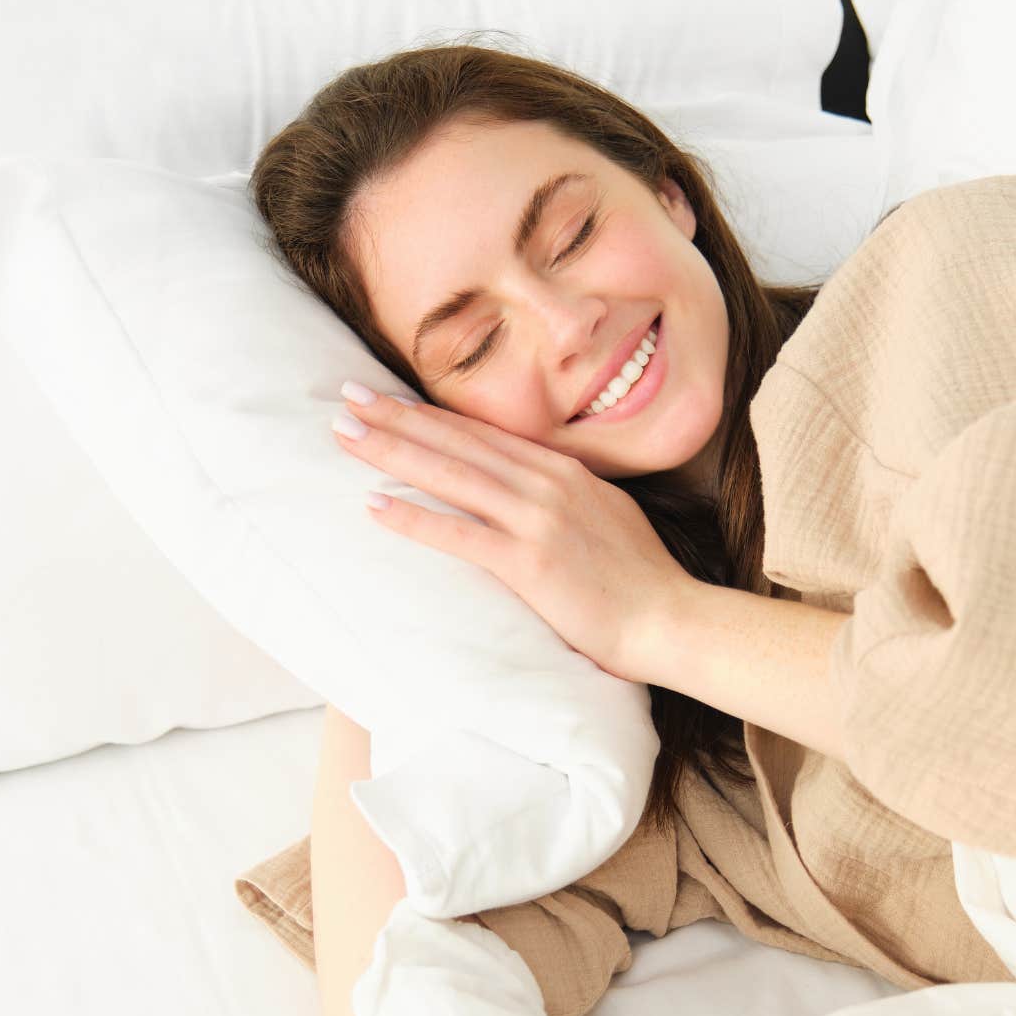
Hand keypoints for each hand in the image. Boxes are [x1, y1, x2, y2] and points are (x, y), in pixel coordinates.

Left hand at [331, 384, 691, 683]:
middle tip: (346, 397)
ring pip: (451, 474)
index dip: (431, 413)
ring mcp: (538, 518)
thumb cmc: (640, 578)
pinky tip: (373, 504)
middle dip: (397, 417)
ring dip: (393, 451)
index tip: (387, 397)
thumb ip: (566, 495)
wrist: (670, 618)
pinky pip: (459, 533)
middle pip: (458, 441)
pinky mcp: (529, 560)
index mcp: (564, 470)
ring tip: (345, 436)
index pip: (483, 433)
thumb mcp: (607, 514)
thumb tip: (534, 489)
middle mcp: (547, 483)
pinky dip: (413, 516)